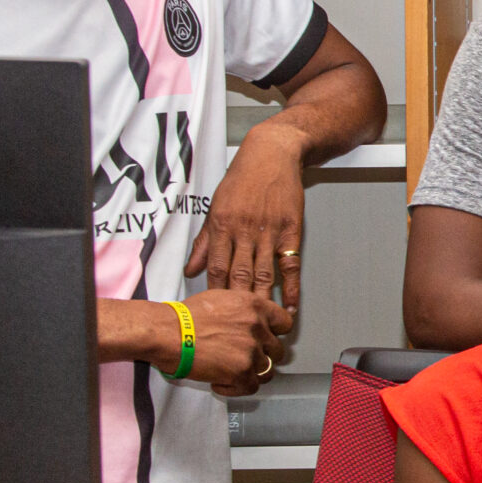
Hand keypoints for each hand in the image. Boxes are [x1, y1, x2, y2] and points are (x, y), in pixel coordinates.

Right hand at [177, 288, 293, 395]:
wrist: (167, 332)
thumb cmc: (184, 316)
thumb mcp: (222, 299)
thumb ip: (242, 310)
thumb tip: (250, 321)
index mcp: (255, 307)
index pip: (285, 323)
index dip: (276, 333)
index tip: (268, 339)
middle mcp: (258, 328)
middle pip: (277, 350)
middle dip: (263, 356)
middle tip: (245, 358)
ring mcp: (251, 351)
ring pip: (266, 371)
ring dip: (250, 373)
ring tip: (231, 371)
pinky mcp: (240, 372)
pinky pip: (251, 387)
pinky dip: (236, 388)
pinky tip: (220, 382)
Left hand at [192, 121, 306, 308]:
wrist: (272, 154)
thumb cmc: (242, 179)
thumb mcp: (215, 205)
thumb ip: (204, 240)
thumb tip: (190, 268)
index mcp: (222, 225)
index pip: (215, 268)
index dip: (214, 293)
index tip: (213, 314)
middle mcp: (244, 231)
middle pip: (239, 276)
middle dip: (237, 304)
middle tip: (237, 327)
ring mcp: (268, 232)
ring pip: (263, 274)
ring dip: (263, 301)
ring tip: (261, 324)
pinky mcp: (290, 230)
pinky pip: (289, 265)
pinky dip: (291, 287)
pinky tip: (289, 304)